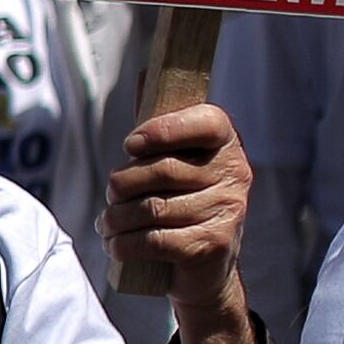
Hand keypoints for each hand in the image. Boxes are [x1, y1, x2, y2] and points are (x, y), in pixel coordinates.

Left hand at [107, 98, 256, 343]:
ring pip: (151, 208)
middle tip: (111, 197)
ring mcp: (228, 211)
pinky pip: (154, 240)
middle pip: (161, 170)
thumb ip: (162, 122)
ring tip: (108, 223)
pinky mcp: (213, 246)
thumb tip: (145, 71)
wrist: (205, 272)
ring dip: (116, 218)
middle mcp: (235, 173)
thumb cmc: (181, 203)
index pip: (204, 121)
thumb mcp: (176, 160)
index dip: (164, 129)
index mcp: (225, 143)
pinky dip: (124, 244)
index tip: (131, 144)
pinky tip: (116, 244)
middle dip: (121, 185)